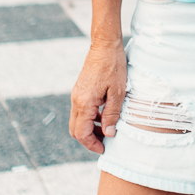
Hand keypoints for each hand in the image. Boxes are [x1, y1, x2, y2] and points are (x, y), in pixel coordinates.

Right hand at [70, 39, 126, 153]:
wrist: (105, 45)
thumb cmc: (113, 66)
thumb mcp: (118, 93)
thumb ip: (112, 115)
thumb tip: (109, 134)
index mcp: (84, 103)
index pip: (81, 133)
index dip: (92, 144)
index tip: (104, 149)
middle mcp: (76, 100)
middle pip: (75, 130)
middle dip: (89, 139)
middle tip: (105, 142)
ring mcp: (77, 95)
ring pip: (78, 120)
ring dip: (90, 128)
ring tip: (108, 130)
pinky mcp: (80, 90)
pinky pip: (81, 110)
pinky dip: (90, 118)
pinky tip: (105, 115)